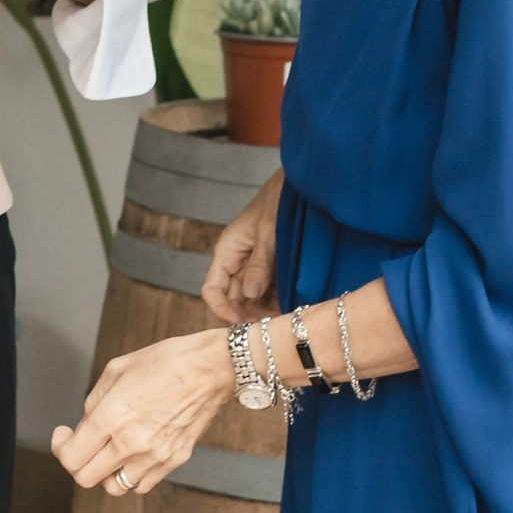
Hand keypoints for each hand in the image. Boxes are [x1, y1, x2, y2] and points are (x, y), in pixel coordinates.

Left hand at [51, 331, 234, 497]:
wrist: (210, 369)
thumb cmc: (165, 362)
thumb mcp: (116, 370)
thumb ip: (93, 402)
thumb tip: (84, 426)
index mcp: (112, 417)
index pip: (71, 457)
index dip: (60, 448)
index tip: (64, 435)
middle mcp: (132, 442)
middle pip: (87, 478)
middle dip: (77, 462)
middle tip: (82, 445)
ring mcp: (155, 455)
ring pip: (115, 487)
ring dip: (105, 472)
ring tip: (109, 451)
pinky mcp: (174, 460)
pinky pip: (142, 484)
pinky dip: (131, 474)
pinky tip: (133, 454)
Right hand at [201, 176, 281, 324]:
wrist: (300, 185)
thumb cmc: (278, 202)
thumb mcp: (269, 234)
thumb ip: (259, 265)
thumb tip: (248, 295)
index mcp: (227, 252)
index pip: (212, 290)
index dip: (222, 310)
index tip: (241, 324)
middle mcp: (237, 262)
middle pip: (233, 299)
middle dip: (248, 315)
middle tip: (268, 328)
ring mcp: (254, 266)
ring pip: (252, 299)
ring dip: (265, 311)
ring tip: (283, 319)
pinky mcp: (272, 267)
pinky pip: (270, 291)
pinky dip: (278, 301)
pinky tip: (292, 307)